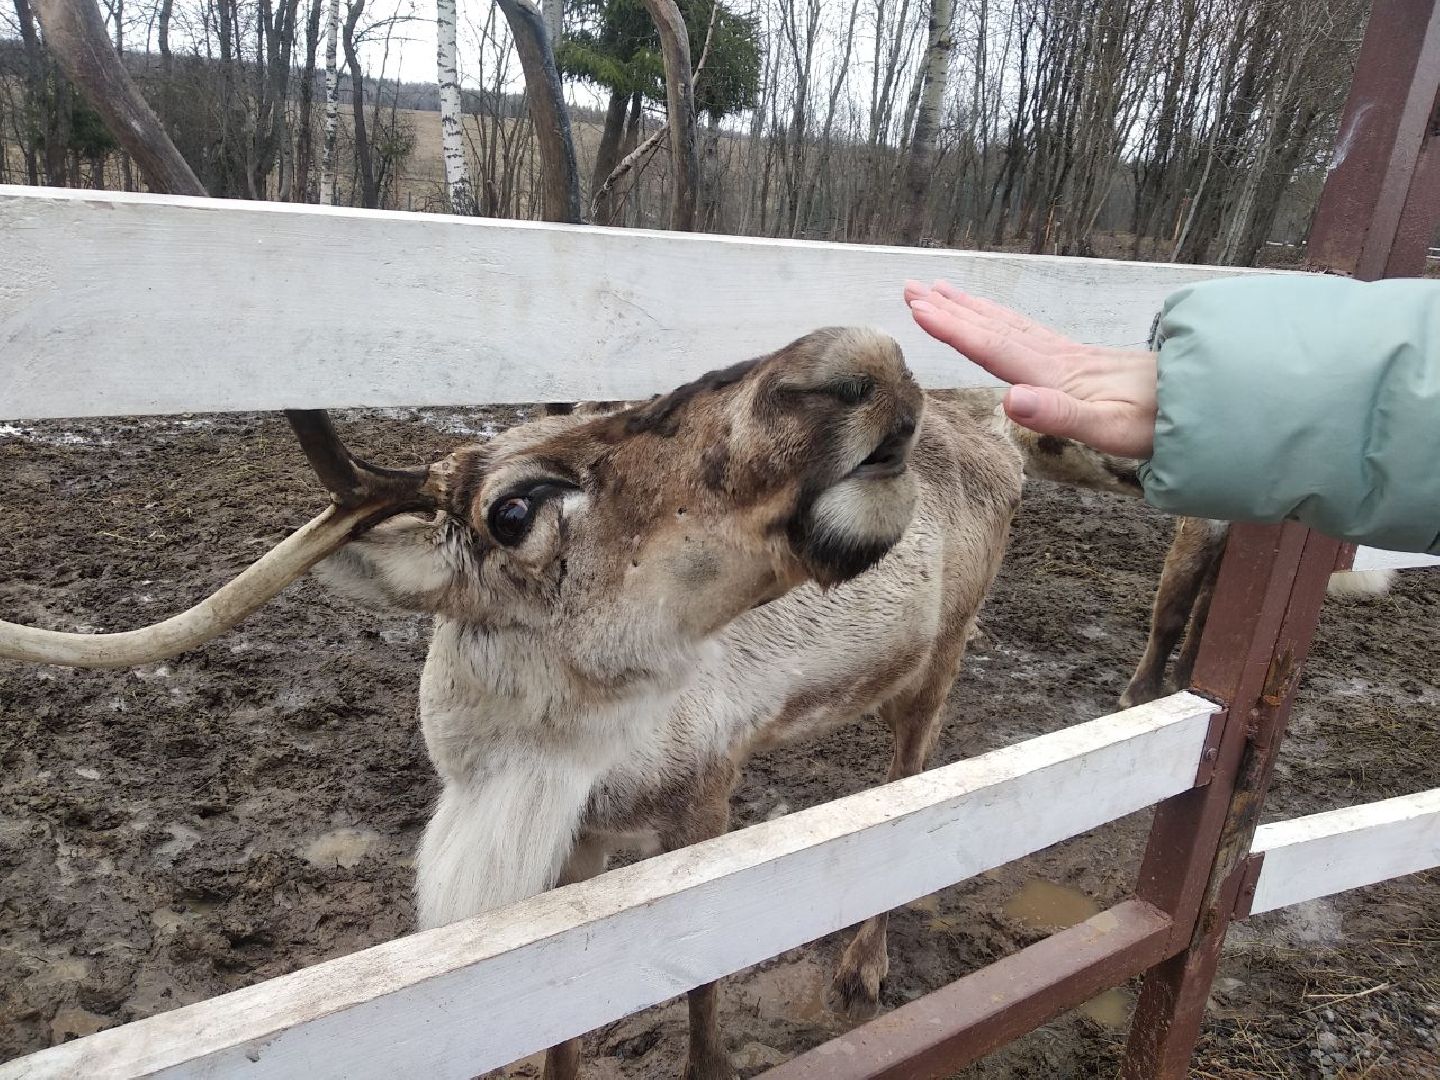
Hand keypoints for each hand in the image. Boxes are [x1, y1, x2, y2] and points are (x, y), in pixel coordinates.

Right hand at [904, 279, 1159, 458]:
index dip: (953, 328)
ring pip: (1009, 325)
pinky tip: (998, 321)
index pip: (993, 347)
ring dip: (972, 309)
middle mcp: (1056, 358)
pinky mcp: (1079, 363)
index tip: (917, 307)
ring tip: (942, 291)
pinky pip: (1027, 333)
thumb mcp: (1108, 430)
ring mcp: (1068, 357)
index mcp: (1054, 375)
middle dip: (951, 310)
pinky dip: (1002, 320)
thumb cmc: (1155, 424)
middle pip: (994, 328)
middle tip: (912, 288)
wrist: (1201, 404)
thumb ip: (1059, 415)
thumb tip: (1010, 401)